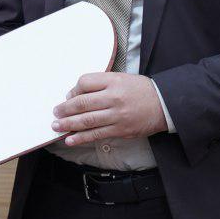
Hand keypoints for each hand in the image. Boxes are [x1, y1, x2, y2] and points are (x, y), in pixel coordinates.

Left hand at [51, 73, 166, 146]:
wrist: (164, 104)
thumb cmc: (140, 90)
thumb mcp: (121, 78)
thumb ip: (100, 84)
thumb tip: (75, 95)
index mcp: (113, 81)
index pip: (85, 82)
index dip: (73, 90)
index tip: (68, 96)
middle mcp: (114, 97)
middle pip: (82, 103)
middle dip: (65, 109)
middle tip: (55, 113)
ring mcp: (117, 115)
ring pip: (87, 120)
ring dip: (68, 124)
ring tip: (56, 126)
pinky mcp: (120, 130)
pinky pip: (96, 134)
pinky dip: (81, 138)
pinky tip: (70, 139)